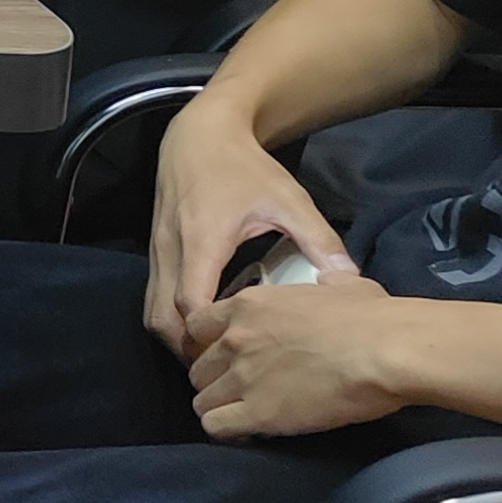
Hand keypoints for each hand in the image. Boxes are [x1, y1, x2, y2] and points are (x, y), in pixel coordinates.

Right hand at [147, 95, 358, 356]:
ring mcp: (158, 250)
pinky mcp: (156, 249)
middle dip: (187, 349)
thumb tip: (350, 279)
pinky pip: (153, 297)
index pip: (192, 303)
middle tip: (223, 369)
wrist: (200, 134)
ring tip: (210, 356)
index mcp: (203, 240)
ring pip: (151, 311)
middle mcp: (171, 250)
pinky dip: (171, 319)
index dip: (209, 335)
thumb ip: (319, 239)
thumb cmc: (245, 167)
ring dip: (176, 338)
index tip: (238, 354)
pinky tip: (200, 327)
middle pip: (162, 317)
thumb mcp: (288, 199)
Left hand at [185, 270, 406, 438]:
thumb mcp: (340, 285)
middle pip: (198, 366)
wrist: (387, 350)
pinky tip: (249, 433)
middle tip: (239, 391)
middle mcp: (235, 339)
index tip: (228, 357)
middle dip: (214, 380)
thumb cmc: (373, 316)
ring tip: (243, 415)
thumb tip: (329, 280)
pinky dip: (228, 432)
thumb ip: (322, 284)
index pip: (196, 325)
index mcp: (248, 305)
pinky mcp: (258, 412)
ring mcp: (242, 376)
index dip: (208, 344)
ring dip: (219, 408)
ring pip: (201, 400)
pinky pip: (216, 426)